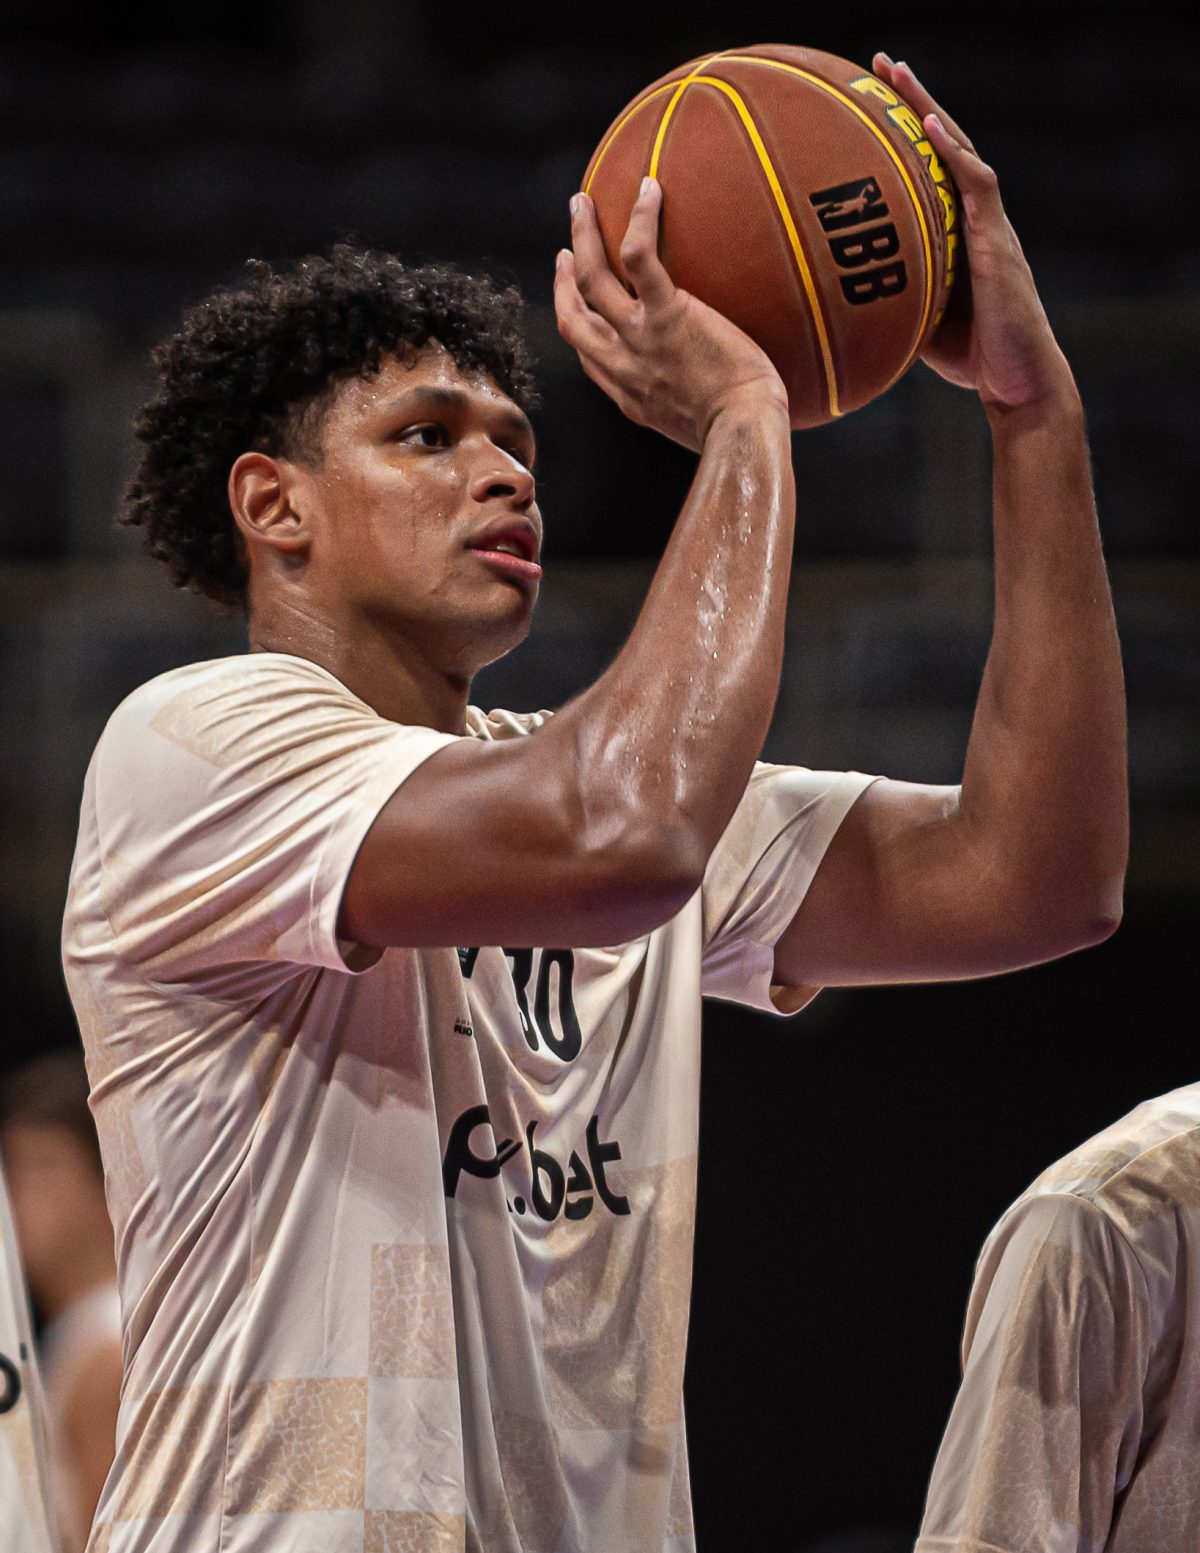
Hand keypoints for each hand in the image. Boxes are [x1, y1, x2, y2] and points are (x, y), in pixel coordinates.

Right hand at [554, 178, 787, 451]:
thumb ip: (683, 401)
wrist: (742, 432)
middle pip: (572, 316)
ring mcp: (640, 338)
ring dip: (583, 236)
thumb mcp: (694, 427)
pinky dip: (640, 218)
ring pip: (592, 279)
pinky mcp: (667, 315)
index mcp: (628, 394)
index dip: (577, 324)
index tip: (576, 302)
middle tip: (565, 250)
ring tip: (582, 202)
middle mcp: (622, 365)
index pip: (589, 355)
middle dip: (562, 281)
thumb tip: (707, 387)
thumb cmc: (737, 432)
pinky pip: (639, 257)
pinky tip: (648, 187)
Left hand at [873, 54, 1078, 417]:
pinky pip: (976, 185)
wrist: (1018, 383)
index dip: (902, 135)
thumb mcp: (918, 322)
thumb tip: (841, 297)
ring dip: (926, 108)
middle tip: (878, 65)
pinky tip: (927, 125)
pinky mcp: (998, 242)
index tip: (868, 103)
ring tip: (896, 73)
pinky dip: (953, 153)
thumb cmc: (972, 357)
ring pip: (959, 151)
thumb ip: (891, 297)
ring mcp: (989, 226)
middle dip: (911, 101)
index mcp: (958, 232)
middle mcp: (975, 219)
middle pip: (942, 144)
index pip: (929, 169)